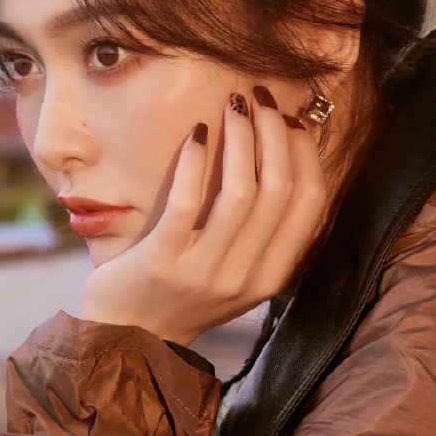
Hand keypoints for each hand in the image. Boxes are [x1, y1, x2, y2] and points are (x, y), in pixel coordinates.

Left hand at [78, 86, 328, 346]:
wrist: (127, 336)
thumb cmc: (181, 291)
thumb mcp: (236, 271)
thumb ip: (263, 232)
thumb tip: (284, 155)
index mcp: (271, 277)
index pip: (309, 204)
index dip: (305, 154)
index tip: (292, 120)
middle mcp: (244, 276)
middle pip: (278, 190)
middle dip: (274, 134)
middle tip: (260, 99)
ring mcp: (204, 271)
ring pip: (240, 192)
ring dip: (240, 138)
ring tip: (231, 106)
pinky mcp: (162, 261)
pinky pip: (187, 201)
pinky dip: (195, 161)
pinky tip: (196, 135)